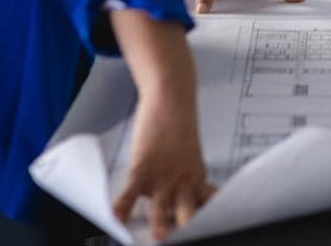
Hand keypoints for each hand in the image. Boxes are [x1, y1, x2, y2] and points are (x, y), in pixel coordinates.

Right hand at [111, 85, 214, 239]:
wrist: (171, 98)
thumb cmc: (179, 128)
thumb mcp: (190, 158)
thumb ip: (190, 183)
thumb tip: (191, 203)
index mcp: (197, 181)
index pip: (209, 206)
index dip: (212, 221)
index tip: (214, 230)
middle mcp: (182, 183)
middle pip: (188, 212)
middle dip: (187, 228)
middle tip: (189, 237)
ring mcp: (162, 177)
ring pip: (161, 208)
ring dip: (161, 224)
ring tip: (160, 237)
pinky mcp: (141, 167)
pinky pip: (129, 193)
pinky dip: (121, 208)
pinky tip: (116, 219)